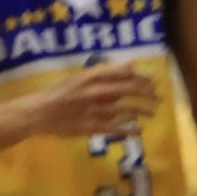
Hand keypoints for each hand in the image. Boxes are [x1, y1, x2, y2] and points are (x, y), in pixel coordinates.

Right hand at [19, 62, 157, 139]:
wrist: (39, 113)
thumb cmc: (59, 93)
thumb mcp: (80, 77)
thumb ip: (105, 72)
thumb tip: (131, 65)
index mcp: (92, 76)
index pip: (124, 73)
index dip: (142, 77)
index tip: (153, 81)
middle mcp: (96, 91)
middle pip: (129, 89)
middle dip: (147, 93)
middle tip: (157, 97)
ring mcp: (95, 109)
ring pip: (127, 108)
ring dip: (143, 110)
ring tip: (152, 112)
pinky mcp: (92, 126)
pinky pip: (116, 128)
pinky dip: (130, 129)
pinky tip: (139, 131)